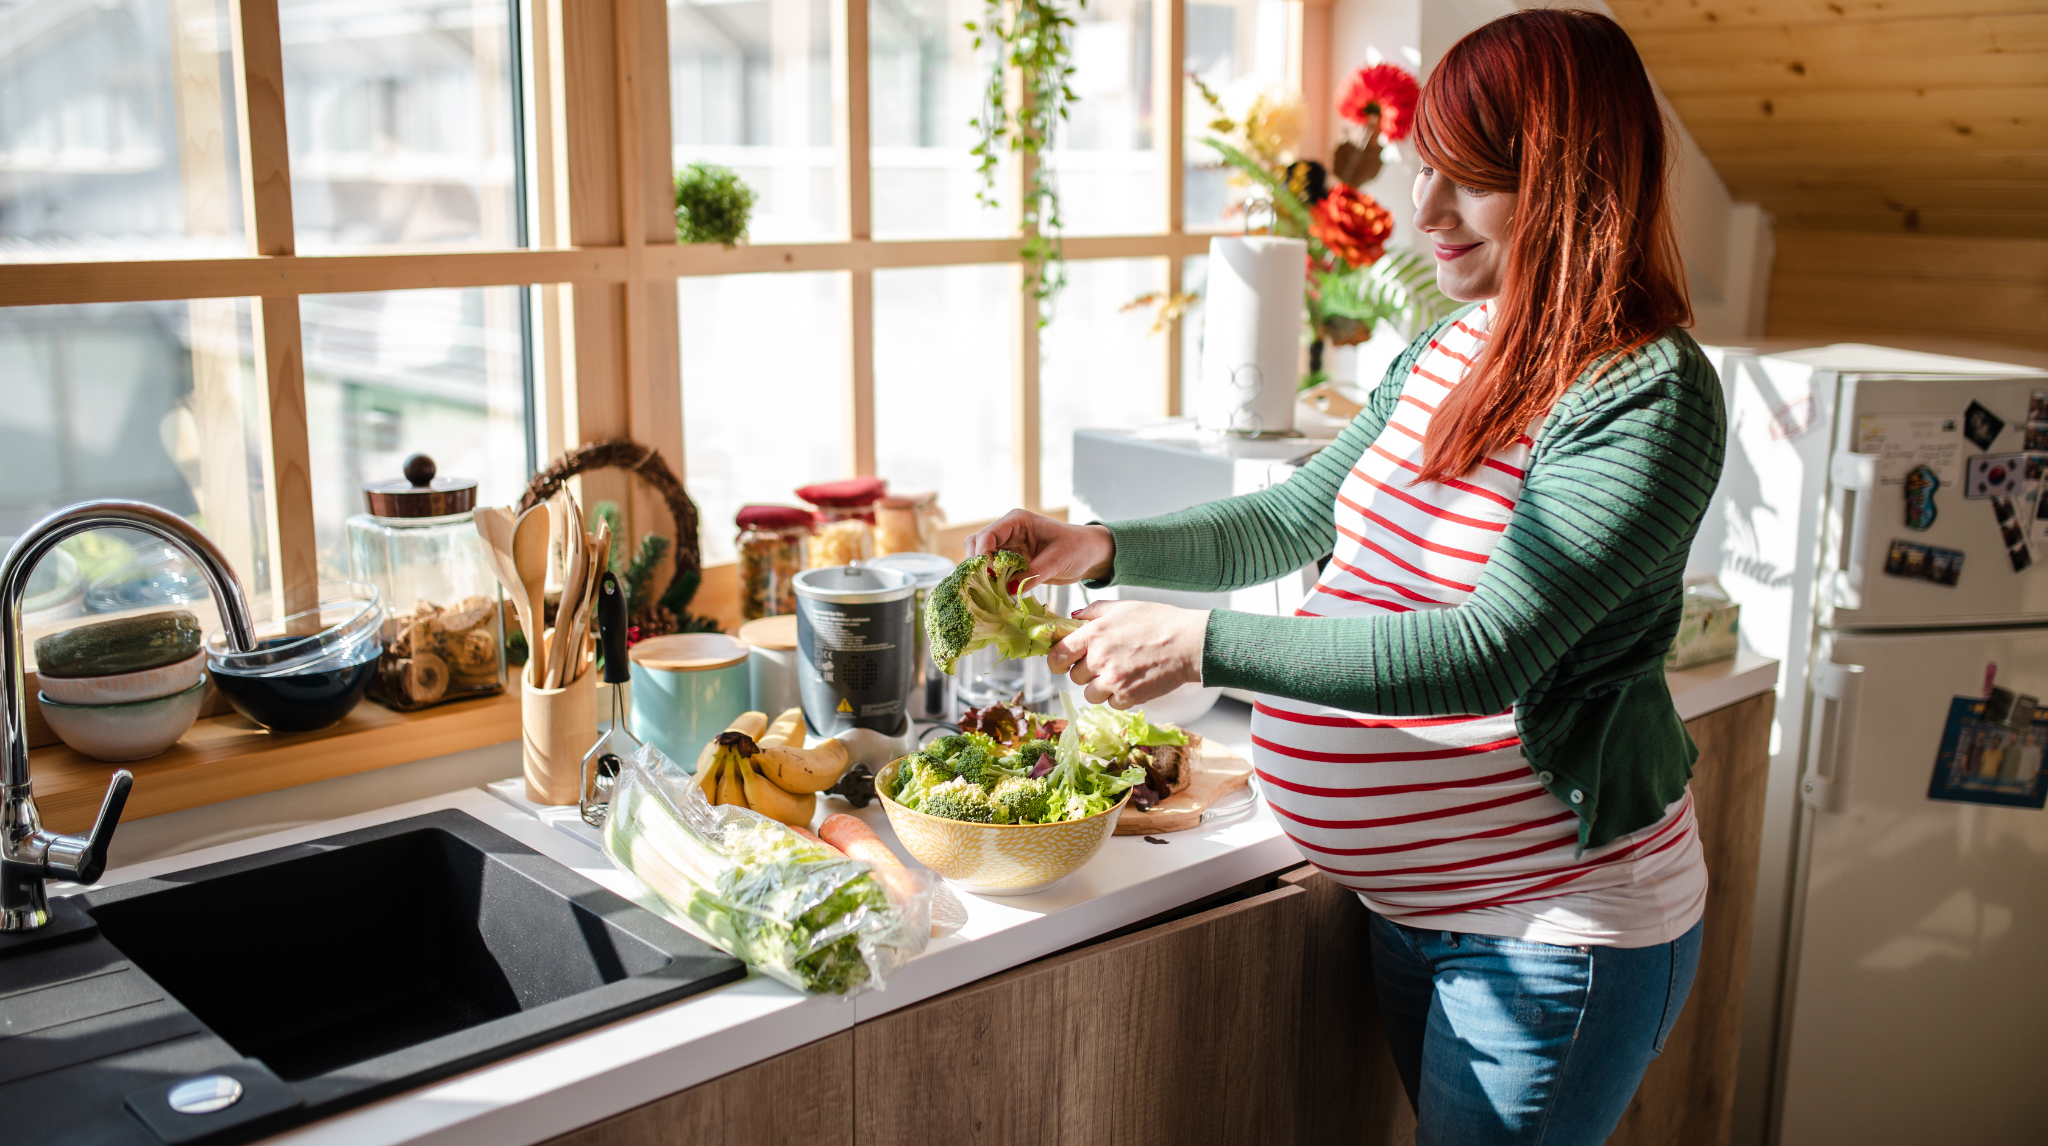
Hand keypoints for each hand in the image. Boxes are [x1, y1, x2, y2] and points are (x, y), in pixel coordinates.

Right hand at [966, 510, 1114, 585]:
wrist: (1090, 554)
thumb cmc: (1077, 549)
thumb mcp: (1057, 561)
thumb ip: (1033, 574)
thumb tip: (1009, 589)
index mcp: (1017, 521)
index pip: (987, 535)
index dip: (983, 555)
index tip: (991, 576)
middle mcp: (1008, 531)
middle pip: (976, 544)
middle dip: (978, 565)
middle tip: (987, 585)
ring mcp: (1008, 545)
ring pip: (981, 557)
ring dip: (983, 574)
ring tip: (993, 590)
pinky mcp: (1011, 559)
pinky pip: (992, 568)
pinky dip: (992, 580)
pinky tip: (999, 592)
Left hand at [1047, 600, 1207, 708]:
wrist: (1189, 643)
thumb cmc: (1159, 622)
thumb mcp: (1123, 607)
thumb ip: (1094, 611)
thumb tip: (1072, 617)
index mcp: (1094, 634)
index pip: (1057, 655)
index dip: (1057, 661)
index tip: (1063, 662)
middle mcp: (1099, 658)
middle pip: (1073, 677)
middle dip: (1085, 672)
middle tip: (1104, 663)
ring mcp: (1113, 680)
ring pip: (1090, 694)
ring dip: (1100, 687)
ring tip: (1119, 674)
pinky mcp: (1128, 696)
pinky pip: (1111, 704)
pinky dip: (1120, 696)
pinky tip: (1133, 681)